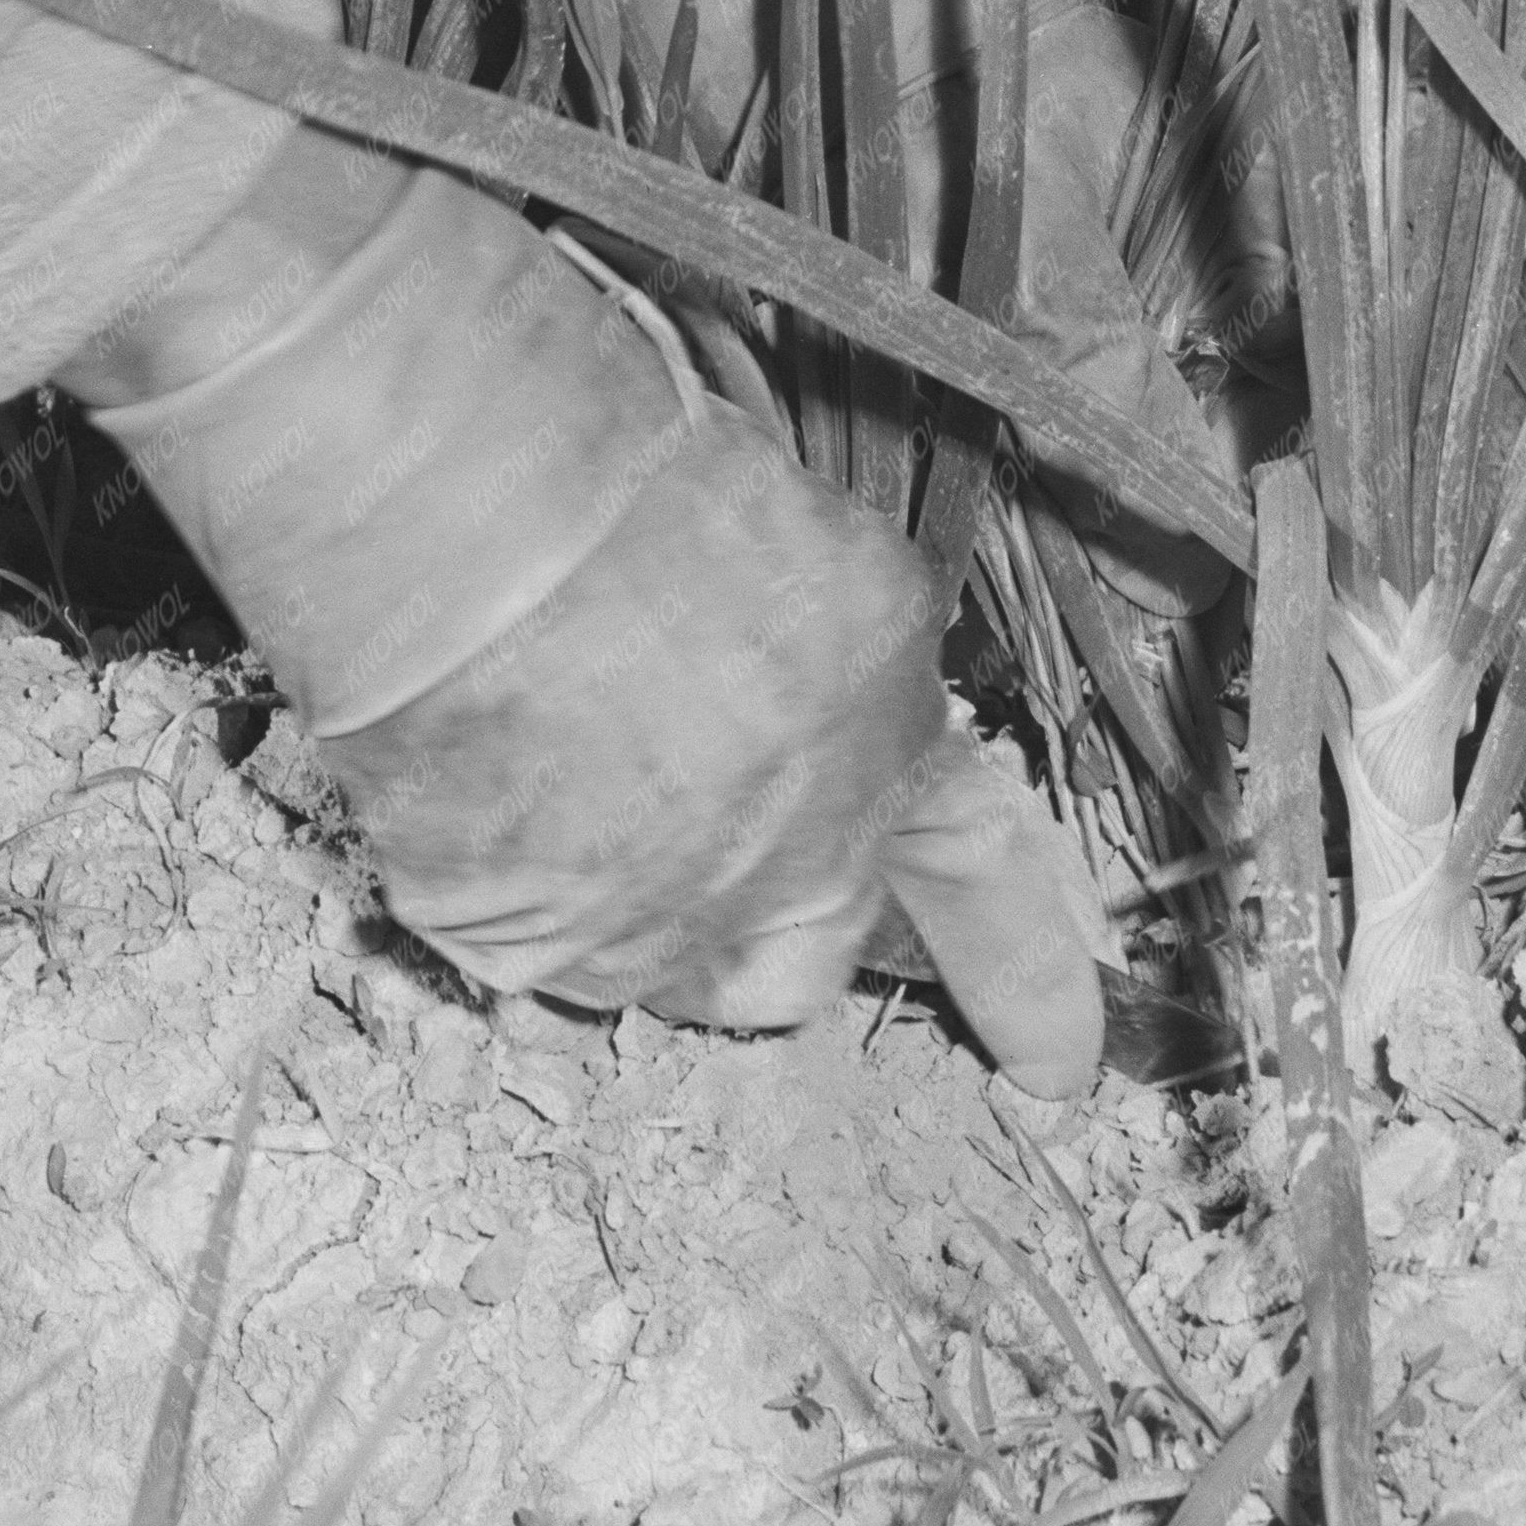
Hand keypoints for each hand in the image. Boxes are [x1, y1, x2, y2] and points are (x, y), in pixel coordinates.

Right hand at [315, 407, 1107, 1077]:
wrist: (464, 504)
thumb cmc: (629, 463)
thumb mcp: (804, 543)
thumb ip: (840, 654)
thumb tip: (801, 692)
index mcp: (888, 743)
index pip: (984, 883)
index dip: (1030, 977)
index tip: (1061, 1061)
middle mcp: (795, 872)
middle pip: (811, 949)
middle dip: (771, 894)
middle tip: (684, 787)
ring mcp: (652, 930)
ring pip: (668, 957)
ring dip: (635, 886)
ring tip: (552, 731)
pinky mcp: (512, 945)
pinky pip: (531, 941)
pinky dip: (509, 872)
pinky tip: (479, 756)